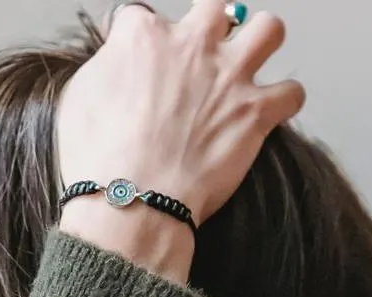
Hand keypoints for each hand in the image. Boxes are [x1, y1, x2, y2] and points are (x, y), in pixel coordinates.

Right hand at [57, 1, 305, 227]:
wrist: (130, 203)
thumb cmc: (98, 161)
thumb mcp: (79, 99)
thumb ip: (105, 67)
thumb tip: (116, 62)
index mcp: (144, 38)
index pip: (144, 16)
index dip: (141, 42)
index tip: (141, 65)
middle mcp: (192, 46)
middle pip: (216, 7)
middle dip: (212, 27)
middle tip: (205, 55)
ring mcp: (228, 78)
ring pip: (268, 29)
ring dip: (260, 45)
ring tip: (247, 70)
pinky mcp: (254, 114)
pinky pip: (292, 92)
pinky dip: (285, 101)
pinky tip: (271, 112)